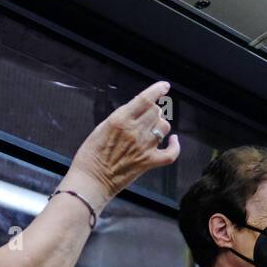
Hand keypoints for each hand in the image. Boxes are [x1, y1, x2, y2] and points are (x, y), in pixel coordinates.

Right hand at [64, 81, 180, 208]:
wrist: (91, 180)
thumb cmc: (91, 155)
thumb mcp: (102, 127)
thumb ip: (120, 117)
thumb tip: (136, 107)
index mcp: (120, 120)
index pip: (145, 99)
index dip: (157, 90)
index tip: (164, 86)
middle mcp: (134, 131)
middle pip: (156, 112)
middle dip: (153, 111)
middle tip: (147, 116)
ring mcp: (143, 147)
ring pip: (164, 127)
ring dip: (160, 126)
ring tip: (152, 129)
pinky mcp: (148, 162)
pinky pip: (171, 154)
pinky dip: (175, 146)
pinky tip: (173, 141)